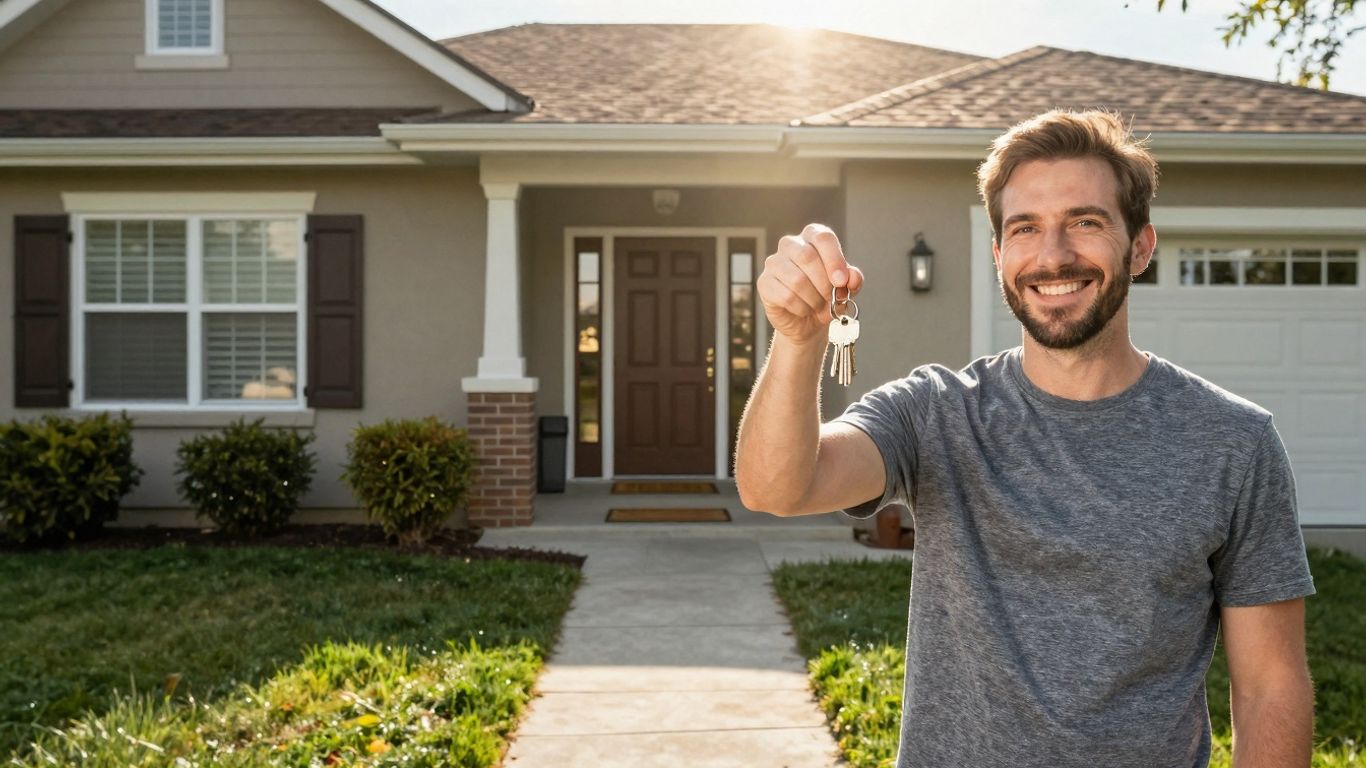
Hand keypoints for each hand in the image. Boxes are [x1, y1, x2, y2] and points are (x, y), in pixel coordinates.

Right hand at [758, 224, 864, 344]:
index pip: (823, 237)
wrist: (807, 322)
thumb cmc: (826, 298)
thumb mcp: (846, 288)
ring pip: (797, 279)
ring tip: (816, 304)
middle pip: (808, 257)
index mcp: (812, 238)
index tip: (841, 281)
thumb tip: (852, 277)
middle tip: (830, 298)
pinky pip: (786, 296)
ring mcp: (773, 262)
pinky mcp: (764, 282)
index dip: (834, 259)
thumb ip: (853, 279)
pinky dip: (801, 308)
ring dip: (813, 299)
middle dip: (824, 283)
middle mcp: (790, 244)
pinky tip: (803, 309)